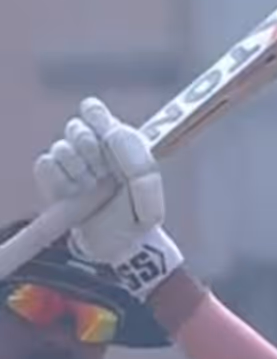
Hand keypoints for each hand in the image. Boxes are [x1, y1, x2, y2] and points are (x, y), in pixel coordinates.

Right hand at [33, 97, 183, 299]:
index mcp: (118, 143)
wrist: (117, 247)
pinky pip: (45, 165)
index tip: (106, 135)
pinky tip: (75, 194)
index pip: (96, 112)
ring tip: (92, 188)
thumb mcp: (149, 192)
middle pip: (77, 126)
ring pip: (61, 147)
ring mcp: (71, 164)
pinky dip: (60, 180)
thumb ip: (138, 160)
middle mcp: (93, 149)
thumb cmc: (138, 217)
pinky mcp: (52, 180)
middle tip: (103, 171)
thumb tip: (115, 132)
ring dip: (78, 170)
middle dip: (90, 149)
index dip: (97, 117)